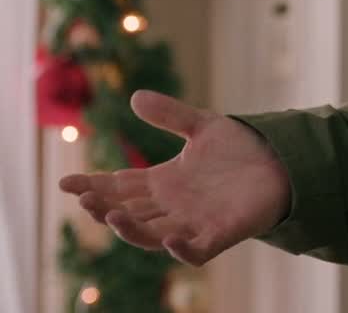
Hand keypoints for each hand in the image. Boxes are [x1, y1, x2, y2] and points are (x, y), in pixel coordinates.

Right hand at [58, 90, 292, 264]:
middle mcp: (173, 207)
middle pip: (129, 213)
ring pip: (152, 235)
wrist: (282, 163)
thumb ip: (170, 115)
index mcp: (164, 183)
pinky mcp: (220, 235)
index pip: (120, 187)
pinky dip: (181, 249)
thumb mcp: (201, 125)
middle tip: (84, 200)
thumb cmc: (240, 150)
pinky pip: (196, 251)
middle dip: (104, 208)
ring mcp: (194, 223)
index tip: (66, 183)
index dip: (94, 186)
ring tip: (112, 215)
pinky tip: (168, 239)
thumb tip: (135, 96)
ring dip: (131, 229)